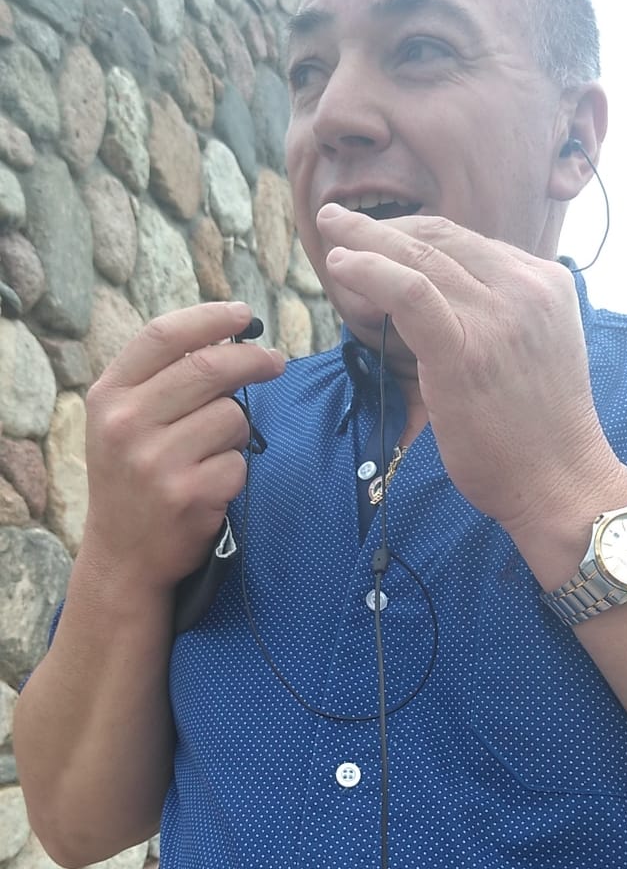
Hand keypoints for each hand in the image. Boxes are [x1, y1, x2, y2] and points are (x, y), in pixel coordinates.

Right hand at [82, 302, 284, 590]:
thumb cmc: (132, 478)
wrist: (123, 555)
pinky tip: (211, 486)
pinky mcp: (189, 494)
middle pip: (209, 368)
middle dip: (253, 360)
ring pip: (232, 417)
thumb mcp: (122, 422)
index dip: (209, 318)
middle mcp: (127, 424)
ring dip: (238, 431)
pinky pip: (239, 463)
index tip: (242, 314)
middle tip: (275, 362)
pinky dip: (236, 471)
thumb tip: (229, 338)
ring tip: (213, 452)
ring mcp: (157, 461)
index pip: (163, 336)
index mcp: (109, 397)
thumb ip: (160, 380)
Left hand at [317, 206, 620, 532]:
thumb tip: (442, 307)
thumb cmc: (540, 434)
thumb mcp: (531, 353)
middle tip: (341, 221)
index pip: (468, 242)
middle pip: (441, 239)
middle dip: (383, 226)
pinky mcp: (465, 349)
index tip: (378, 239)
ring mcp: (499, 315)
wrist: (562, 482)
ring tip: (331, 231)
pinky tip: (341, 265)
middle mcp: (525, 288)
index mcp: (544, 283)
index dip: (414, 234)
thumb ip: (498, 319)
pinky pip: (410, 293)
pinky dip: (369, 270)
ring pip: (420, 257)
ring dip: (365, 240)